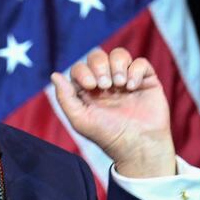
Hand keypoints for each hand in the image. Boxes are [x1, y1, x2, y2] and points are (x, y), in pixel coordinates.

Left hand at [50, 48, 175, 177]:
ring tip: (120, 84)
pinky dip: (135, 70)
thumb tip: (54, 75)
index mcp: (88, 90)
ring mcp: (126, 80)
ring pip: (119, 54)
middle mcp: (106, 82)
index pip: (80, 67)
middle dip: (100, 66)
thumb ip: (65, 97)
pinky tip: (133, 87)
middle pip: (98, 56)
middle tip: (106, 85)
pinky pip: (140, 63)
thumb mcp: (80, 119)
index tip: (90, 86)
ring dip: (117, 65)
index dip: (83, 71)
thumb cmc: (107, 135)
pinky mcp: (145, 81)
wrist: (137, 145)